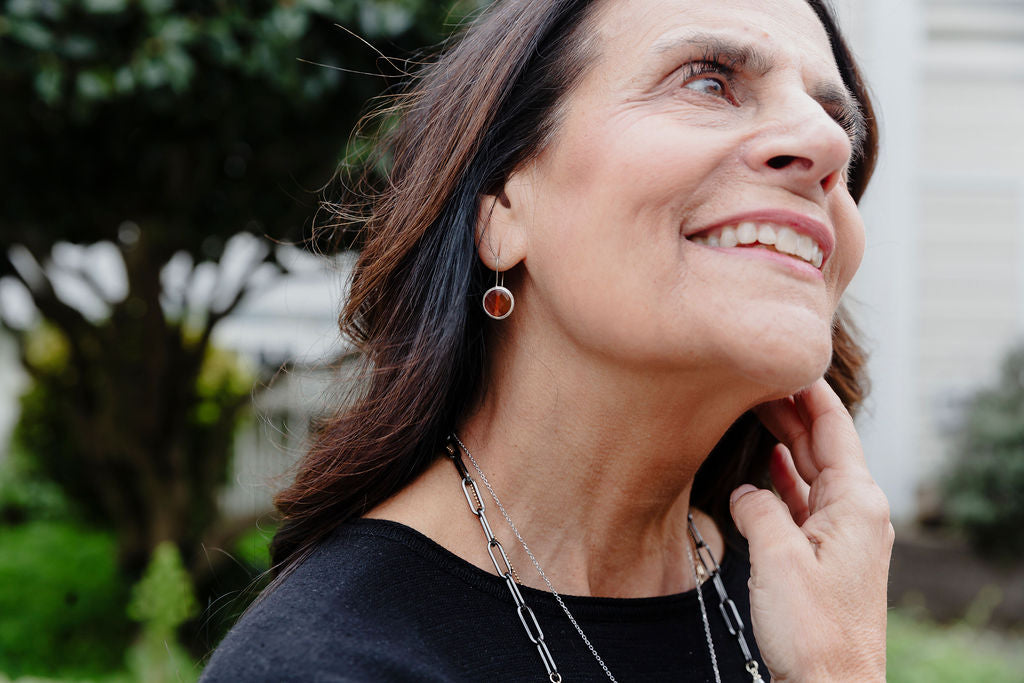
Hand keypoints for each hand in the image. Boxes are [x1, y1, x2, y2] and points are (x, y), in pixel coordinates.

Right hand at [730, 378, 892, 681]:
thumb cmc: (812, 630)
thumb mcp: (778, 558)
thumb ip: (759, 509)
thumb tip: (745, 490)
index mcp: (857, 503)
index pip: (834, 427)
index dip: (808, 390)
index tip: (782, 357)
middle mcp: (856, 512)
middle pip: (823, 445)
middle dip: (791, 408)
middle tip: (756, 374)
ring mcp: (842, 534)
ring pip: (812, 471)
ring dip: (787, 440)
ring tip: (757, 407)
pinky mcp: (826, 555)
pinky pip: (805, 502)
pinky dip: (785, 479)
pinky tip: (768, 465)